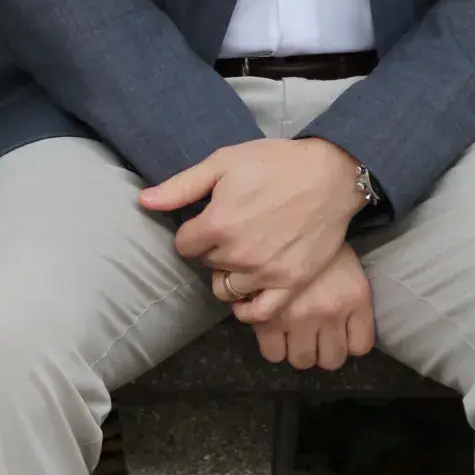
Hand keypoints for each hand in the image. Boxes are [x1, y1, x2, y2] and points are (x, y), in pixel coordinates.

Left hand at [140, 137, 363, 296]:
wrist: (331, 173)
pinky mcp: (290, 283)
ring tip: (246, 253)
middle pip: (207, 265)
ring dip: (231, 274)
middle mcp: (237, 253)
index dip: (196, 230)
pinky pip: (258, 313)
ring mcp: (265, 272)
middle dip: (215, 249)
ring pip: (226, 289)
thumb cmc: (277, 162)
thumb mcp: (226, 161)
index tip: (214, 217)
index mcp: (217, 223)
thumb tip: (143, 201)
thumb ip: (182, 185)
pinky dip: (249, 307)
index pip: (184, 244)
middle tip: (237, 228)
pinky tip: (251, 290)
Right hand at [218, 244, 375, 371]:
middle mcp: (332, 311)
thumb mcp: (347, 263)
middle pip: (331, 360)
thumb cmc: (320, 234)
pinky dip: (272, 345)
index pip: (360, 346)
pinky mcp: (269, 319)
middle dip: (322, 349)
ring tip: (291, 331)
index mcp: (356, 297)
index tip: (338, 333)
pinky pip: (273, 353)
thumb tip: (342, 329)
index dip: (348, 342)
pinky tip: (272, 327)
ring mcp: (300, 317)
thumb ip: (349, 298)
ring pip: (301, 360)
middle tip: (312, 333)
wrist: (293, 208)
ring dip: (296, 349)